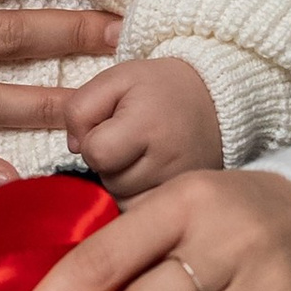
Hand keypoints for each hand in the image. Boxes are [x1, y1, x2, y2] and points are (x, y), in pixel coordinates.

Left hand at [63, 56, 223, 194]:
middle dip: (109, 162)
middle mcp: (168, 161)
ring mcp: (179, 186)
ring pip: (122, 199)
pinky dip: (138, 195)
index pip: (96, 152)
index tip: (112, 125)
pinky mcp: (186, 202)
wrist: (215, 101)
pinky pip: (141, 212)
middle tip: (131, 139)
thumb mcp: (116, 79)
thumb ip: (81, 106)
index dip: (93, 139)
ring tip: (143, 154)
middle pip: (109, 180)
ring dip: (123, 180)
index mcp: (149, 125)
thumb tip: (74, 147)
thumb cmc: (159, 88)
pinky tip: (151, 173)